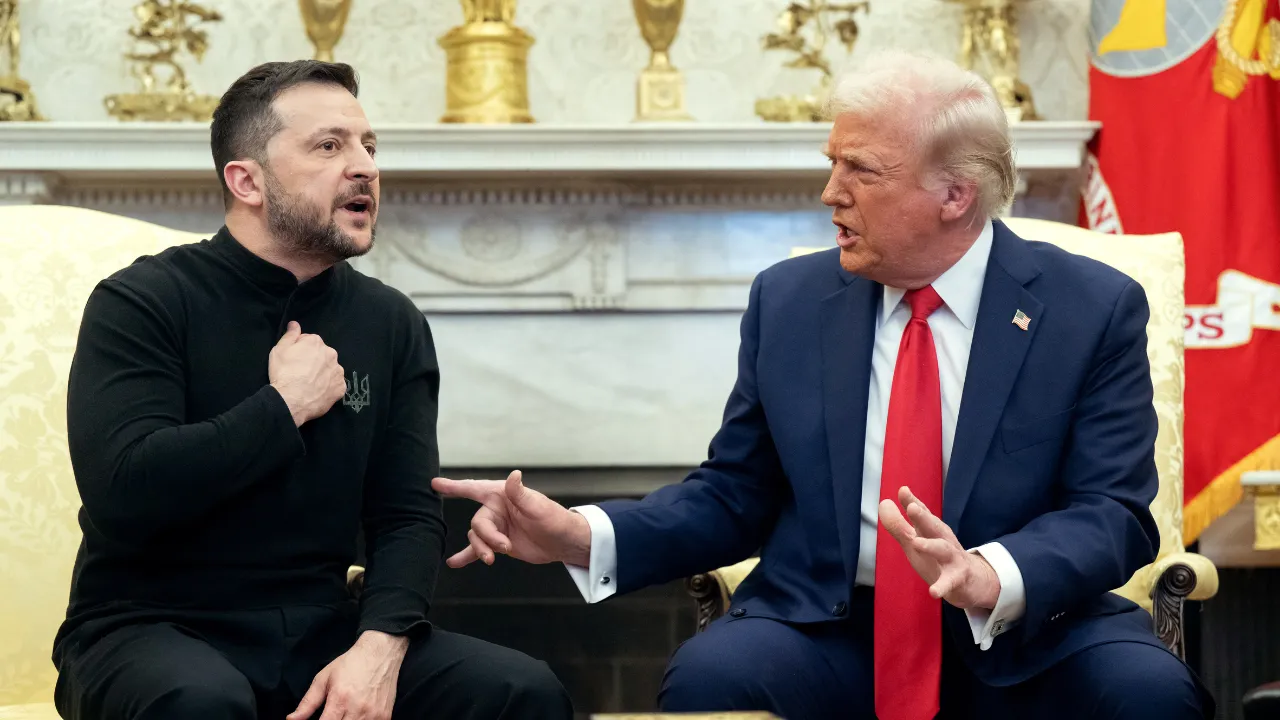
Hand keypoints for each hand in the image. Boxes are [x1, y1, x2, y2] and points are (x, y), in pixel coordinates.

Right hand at [269, 321, 346, 426]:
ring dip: (323, 373)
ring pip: (330, 369)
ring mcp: (338, 371)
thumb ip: (290, 335)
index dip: (300, 350)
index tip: (294, 360)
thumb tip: (294, 324)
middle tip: (301, 372)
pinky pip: (335, 384)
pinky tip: (317, 391)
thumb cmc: (284, 373)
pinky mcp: (341, 388)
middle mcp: (331, 353)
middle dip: (314, 361)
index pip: (309, 342)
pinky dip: (328, 387)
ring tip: (310, 383)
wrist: (291, 400)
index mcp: (316, 342)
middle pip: (322, 355)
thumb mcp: (279, 349)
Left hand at [287, 630, 407, 719]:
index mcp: (339, 700)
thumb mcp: (324, 679)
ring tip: (343, 715)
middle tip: (332, 716)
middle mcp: (357, 710)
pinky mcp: (385, 716)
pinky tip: (357, 716)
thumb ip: (308, 703)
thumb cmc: (350, 664)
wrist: (381, 653)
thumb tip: (291, 719)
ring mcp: (373, 715)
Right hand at [431, 470, 592, 567]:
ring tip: (492, 559)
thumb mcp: (538, 507)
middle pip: (477, 523)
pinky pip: (478, 549)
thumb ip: (520, 493)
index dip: (454, 486)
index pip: (474, 488)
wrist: (563, 543)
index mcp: (503, 495)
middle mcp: (496, 510)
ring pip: (476, 538)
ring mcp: (497, 527)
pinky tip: (454, 562)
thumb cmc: (555, 519)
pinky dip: (466, 556)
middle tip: (503, 547)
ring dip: (481, 549)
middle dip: (486, 537)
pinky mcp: (499, 543)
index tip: (435, 483)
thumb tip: (514, 475)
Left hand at [878, 486, 1000, 609]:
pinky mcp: (957, 579)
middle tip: (911, 507)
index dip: (912, 502)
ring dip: (931, 546)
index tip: (903, 491)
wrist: (970, 581)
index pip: (922, 513)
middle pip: (934, 526)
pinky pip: (949, 582)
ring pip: (943, 550)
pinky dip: (942, 586)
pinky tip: (933, 592)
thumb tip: (884, 502)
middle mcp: (942, 540)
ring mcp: (952, 559)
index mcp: (931, 530)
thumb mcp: (916, 540)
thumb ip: (899, 524)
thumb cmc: (937, 557)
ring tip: (916, 543)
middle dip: (923, 517)